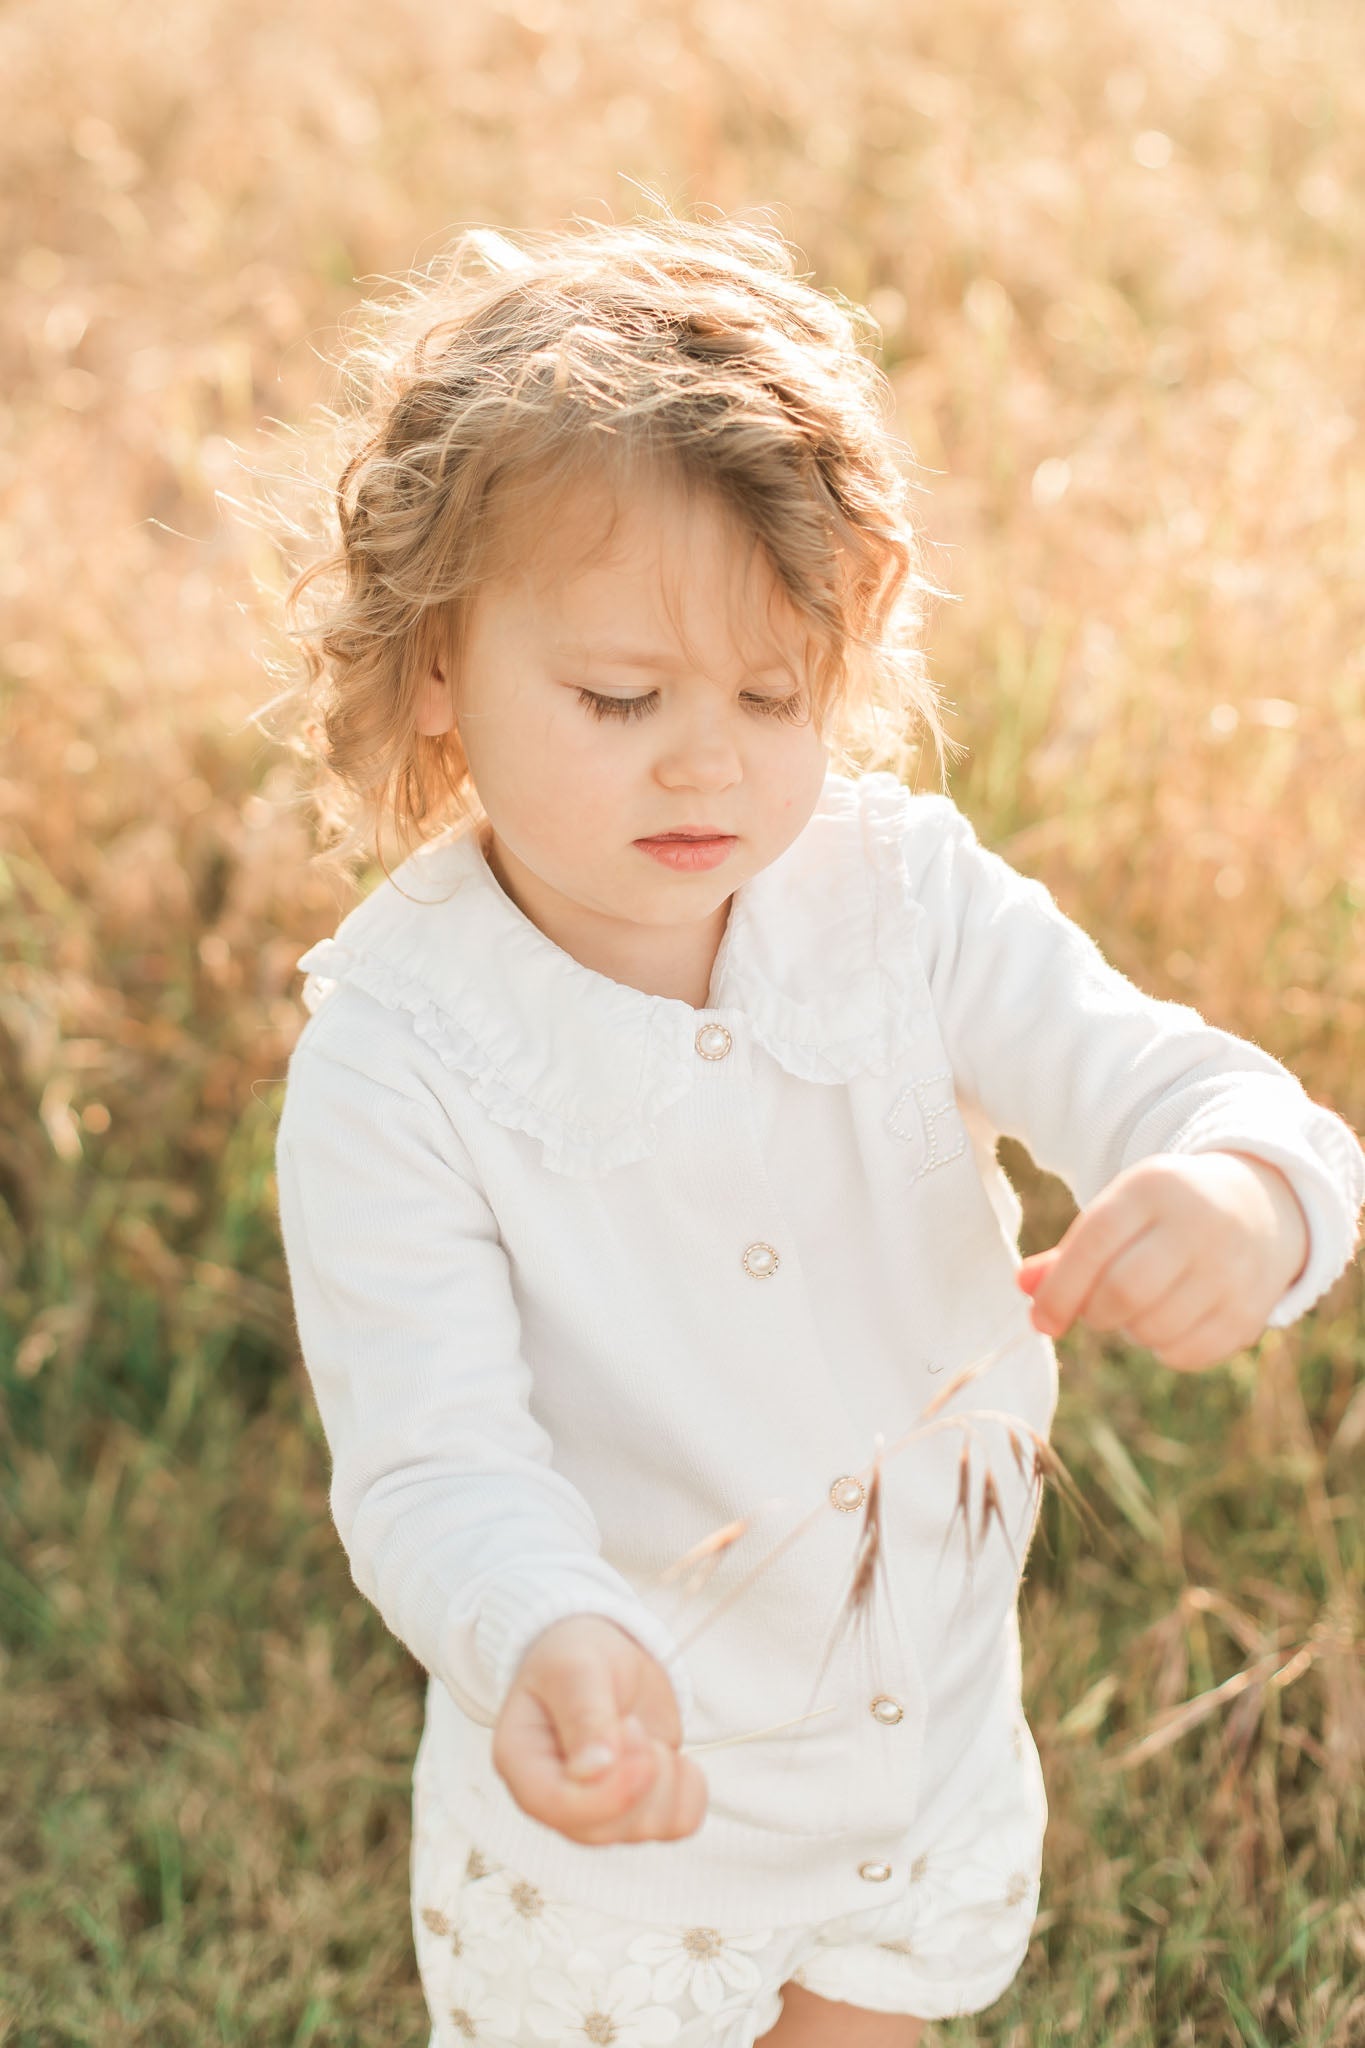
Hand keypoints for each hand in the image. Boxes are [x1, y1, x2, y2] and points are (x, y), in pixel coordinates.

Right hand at [491, 1614, 707, 1846]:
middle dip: (638, 1771)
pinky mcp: (638, 1810)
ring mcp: (598, 1813)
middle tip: (631, 1719)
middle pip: (607, 1828)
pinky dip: (689, 1788)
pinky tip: (671, 1753)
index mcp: (524, 1765)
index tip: (634, 1730)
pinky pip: (680, 1824)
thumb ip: (585, 1716)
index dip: (607, 1786)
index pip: (558, 1807)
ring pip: (648, 1829)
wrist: (604, 1655)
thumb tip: (596, 1772)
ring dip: (664, 1774)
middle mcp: (557, 1801)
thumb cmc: (575, 1657)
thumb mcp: (575, 1668)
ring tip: (640, 1730)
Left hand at [1015, 1151, 1308, 1370]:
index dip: (1060, 1289)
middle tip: (1097, 1310)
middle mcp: (1198, 1224)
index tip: (1041, 1320)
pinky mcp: (1250, 1310)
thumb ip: (1071, 1251)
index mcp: (1154, 1188)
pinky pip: (1187, 1353)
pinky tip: (1170, 1323)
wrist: (1260, 1206)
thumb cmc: (1165, 1214)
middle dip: (1095, 1313)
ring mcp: (1230, 1268)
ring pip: (1154, 1328)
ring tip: (1139, 1309)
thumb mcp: (1120, 1211)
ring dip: (1130, 1331)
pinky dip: (1164, 1350)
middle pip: (1124, 1292)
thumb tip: (1024, 1286)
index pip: (1094, 1243)